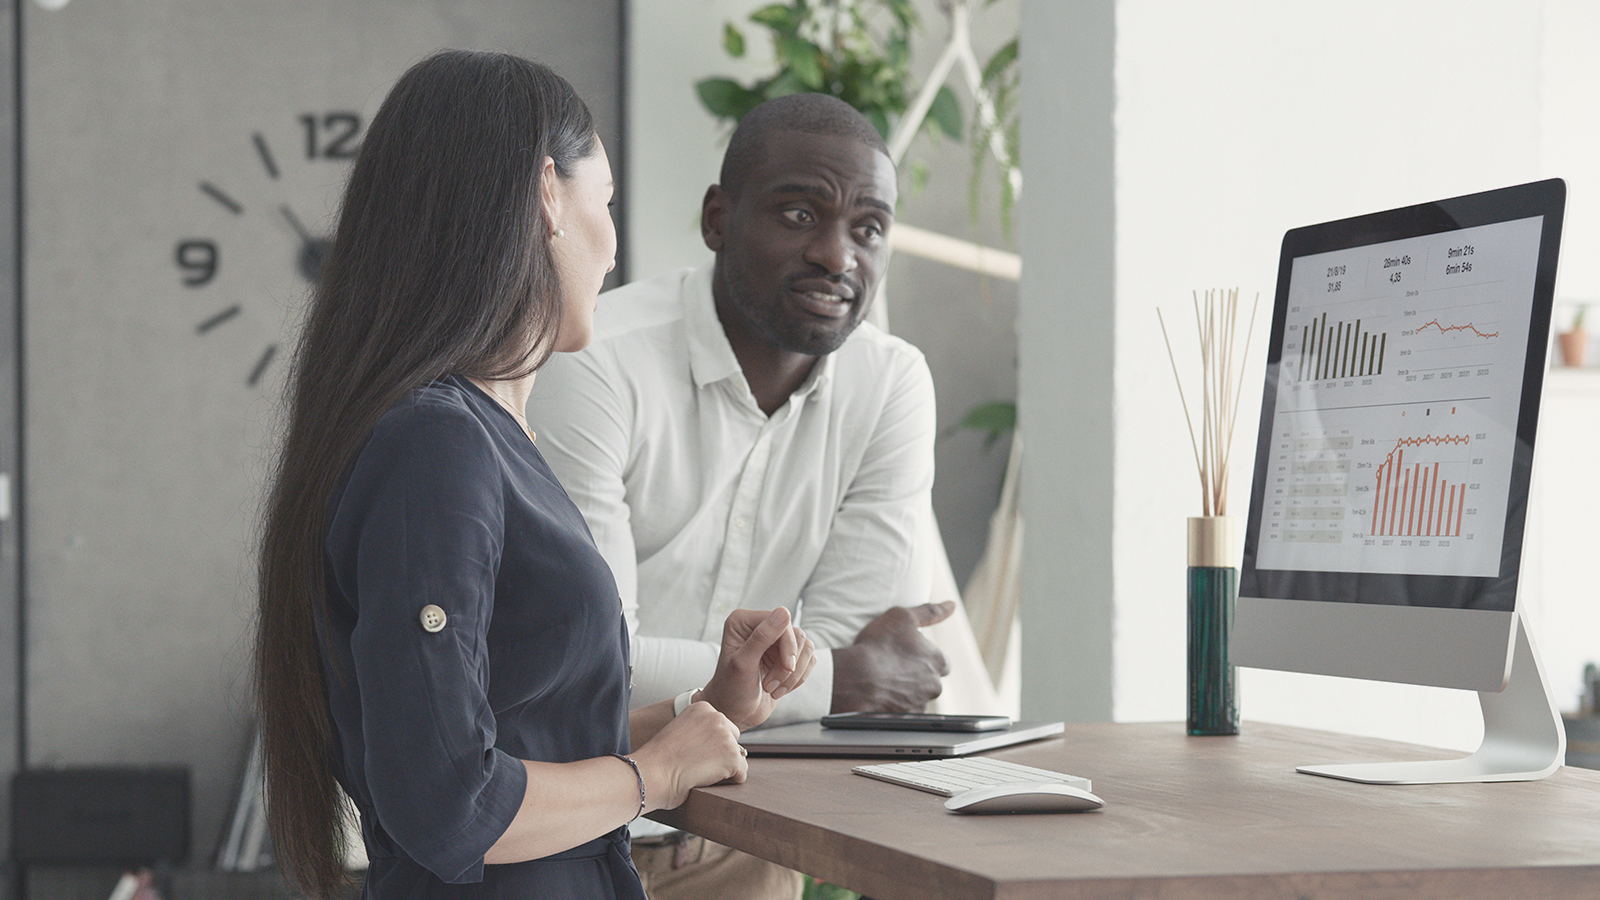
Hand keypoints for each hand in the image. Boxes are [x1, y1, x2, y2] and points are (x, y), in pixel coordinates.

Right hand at [630, 701, 746, 810]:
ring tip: (700, 772)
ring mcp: (726, 737)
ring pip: (738, 758)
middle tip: (698, 764)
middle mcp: (717, 717)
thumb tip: (716, 744)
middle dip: (721, 754)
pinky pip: (741, 775)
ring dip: (724, 768)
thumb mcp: (680, 730)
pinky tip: (707, 780)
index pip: (722, 726)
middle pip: (733, 739)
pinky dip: (728, 782)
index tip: (692, 752)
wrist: (650, 773)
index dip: (710, 745)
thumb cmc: (658, 759)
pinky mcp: (732, 758)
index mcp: (702, 707)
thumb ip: (699, 730)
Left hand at [700, 607, 817, 730]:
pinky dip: (798, 678)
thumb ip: (762, 637)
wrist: (734, 714)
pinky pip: (809, 660)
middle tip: (771, 685)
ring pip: (806, 648)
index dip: (788, 645)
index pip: (781, 621)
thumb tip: (784, 612)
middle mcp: (760, 626)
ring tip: (773, 689)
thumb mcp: (743, 664)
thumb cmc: (730, 690)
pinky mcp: (786, 656)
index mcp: (743, 621)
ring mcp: (774, 641)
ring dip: (794, 674)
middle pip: (797, 635)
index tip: (787, 668)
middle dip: (789, 664)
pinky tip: (780, 690)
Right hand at [830, 601, 954, 712]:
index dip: (925, 657)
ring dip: (905, 691)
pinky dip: (895, 706)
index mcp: (938, 661)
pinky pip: (903, 712)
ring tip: (883, 682)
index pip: (942, 661)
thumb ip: (929, 611)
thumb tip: (951, 605)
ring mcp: (920, 704)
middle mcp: (934, 685)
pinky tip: (880, 696)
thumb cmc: (878, 646)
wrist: (856, 678)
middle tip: (894, 668)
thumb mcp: (902, 617)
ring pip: (917, 697)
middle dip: (917, 676)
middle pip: (930, 681)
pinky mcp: (905, 719)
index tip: (909, 655)